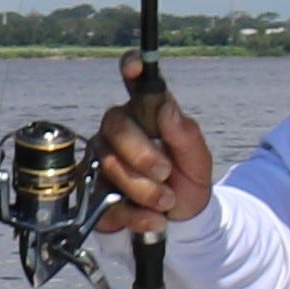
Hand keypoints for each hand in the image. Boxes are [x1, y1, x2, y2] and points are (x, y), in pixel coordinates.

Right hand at [94, 54, 210, 235]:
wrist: (179, 223)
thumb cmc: (186, 182)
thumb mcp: (198, 160)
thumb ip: (186, 133)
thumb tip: (167, 106)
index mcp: (146, 113)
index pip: (135, 83)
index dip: (132, 67)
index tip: (134, 66)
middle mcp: (118, 131)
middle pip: (116, 127)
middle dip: (143, 154)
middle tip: (166, 172)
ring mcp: (101, 159)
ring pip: (110, 165)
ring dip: (145, 189)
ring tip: (167, 201)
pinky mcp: (91, 192)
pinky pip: (105, 199)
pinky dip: (136, 213)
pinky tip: (154, 217)